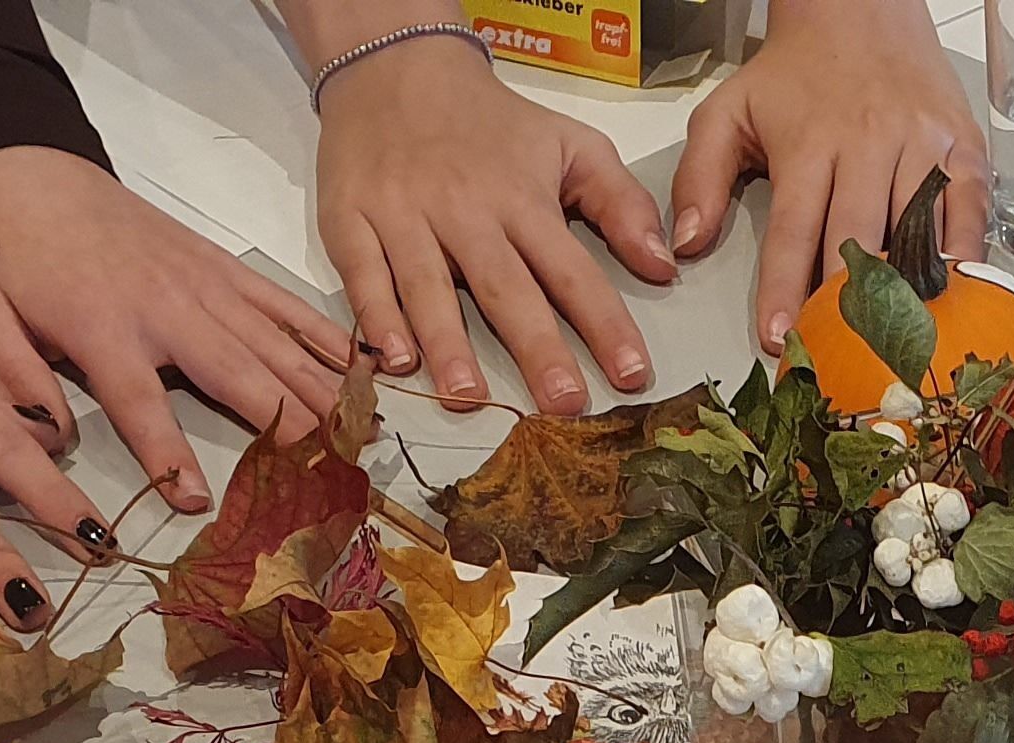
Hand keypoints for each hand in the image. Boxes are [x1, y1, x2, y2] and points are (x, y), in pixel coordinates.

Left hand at [0, 146, 355, 518]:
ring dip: (319, 390)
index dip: (170, 456)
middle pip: (238, 373)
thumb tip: (49, 442)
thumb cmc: (3, 253)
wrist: (28, 169)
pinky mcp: (219, 266)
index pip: (142, 404)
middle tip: (329, 473)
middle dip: (287, 425)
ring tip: (360, 435)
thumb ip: (10, 382)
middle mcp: (165, 307)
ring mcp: (202, 284)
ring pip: (272, 343)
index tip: (199, 502)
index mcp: (102, 327)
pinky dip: (320, 334)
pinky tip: (358, 366)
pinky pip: (279, 302)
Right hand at [307, 31, 674, 416]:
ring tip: (469, 398)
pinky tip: (395, 359)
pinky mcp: (350, 220)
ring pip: (428, 286)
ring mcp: (404, 216)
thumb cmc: (491, 123)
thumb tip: (664, 265)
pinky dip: (376, 317)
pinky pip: (364, 275)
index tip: (631, 373)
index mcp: (522, 199)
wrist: (397, 67)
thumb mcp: (570, 144)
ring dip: (448, 344)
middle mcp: (465, 211)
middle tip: (562, 404)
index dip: (604, 322)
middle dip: (537, 348)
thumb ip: (621, 203)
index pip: (572, 270)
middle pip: (505, 288)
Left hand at [673, 0, 985, 358]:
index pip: (795, 229)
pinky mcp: (963, 148)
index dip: (785, 288)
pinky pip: (968, 213)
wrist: (861, 9)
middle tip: (840, 358)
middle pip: (861, 238)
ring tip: (899, 343)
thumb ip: (700, 177)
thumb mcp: (728, 111)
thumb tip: (686, 243)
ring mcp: (923, 145)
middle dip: (848, 303)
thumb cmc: (793, 74)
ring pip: (919, 232)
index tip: (778, 338)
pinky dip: (963, 258)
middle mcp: (870, 144)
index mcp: (810, 142)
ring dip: (908, 291)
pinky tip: (952, 297)